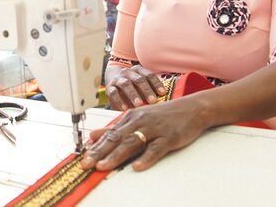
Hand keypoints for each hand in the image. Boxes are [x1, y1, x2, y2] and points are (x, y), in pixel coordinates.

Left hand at [80, 97, 208, 171]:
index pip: (109, 134)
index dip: (96, 147)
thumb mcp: (138, 118)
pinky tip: (138, 167)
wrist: (192, 108)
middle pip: (116, 138)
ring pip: (132, 143)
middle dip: (100, 152)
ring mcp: (155, 129)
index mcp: (131, 117)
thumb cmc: (164, 116)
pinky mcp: (169, 137)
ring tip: (104, 166)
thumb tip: (94, 135)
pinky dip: (146, 158)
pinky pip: (156, 148)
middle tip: (87, 164)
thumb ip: (116, 128)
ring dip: (116, 155)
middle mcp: (140, 122)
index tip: (83, 158)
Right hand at [105, 65, 166, 109]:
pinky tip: (125, 108)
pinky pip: (113, 93)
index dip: (156, 83)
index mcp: (138, 70)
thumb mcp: (142, 86)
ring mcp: (118, 79)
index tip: (163, 93)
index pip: (149, 75)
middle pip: (138, 79)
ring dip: (133, 94)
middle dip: (146, 90)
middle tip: (153, 100)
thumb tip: (165, 102)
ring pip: (125, 84)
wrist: (114, 82)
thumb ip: (151, 91)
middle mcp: (128, 73)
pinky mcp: (109, 88)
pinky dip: (119, 101)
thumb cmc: (134, 88)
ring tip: (139, 104)